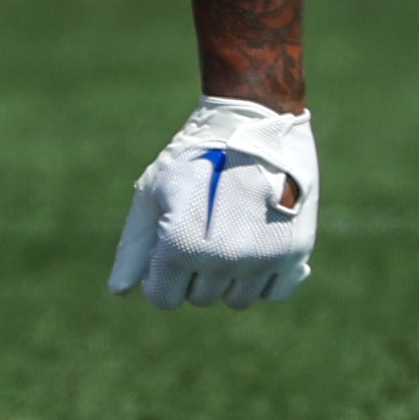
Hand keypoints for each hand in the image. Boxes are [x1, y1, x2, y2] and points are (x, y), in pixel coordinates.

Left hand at [108, 96, 316, 309]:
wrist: (256, 120)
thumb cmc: (194, 155)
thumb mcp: (153, 191)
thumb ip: (136, 245)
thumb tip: (119, 291)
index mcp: (184, 243)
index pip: (164, 297)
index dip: (158, 277)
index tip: (165, 248)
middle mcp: (228, 257)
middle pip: (200, 298)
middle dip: (192, 270)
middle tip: (200, 224)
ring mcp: (267, 256)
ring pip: (237, 300)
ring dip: (228, 275)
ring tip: (227, 228)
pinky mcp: (299, 251)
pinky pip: (274, 293)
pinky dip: (262, 276)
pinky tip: (256, 239)